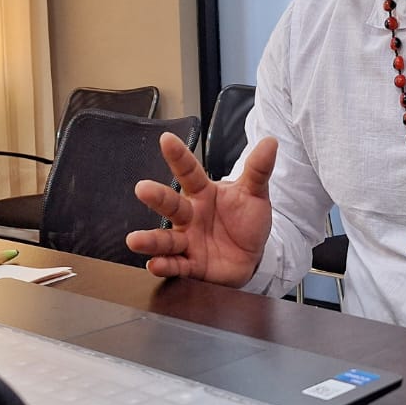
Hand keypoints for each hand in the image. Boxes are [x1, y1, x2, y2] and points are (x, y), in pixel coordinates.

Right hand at [125, 134, 276, 286]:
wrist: (253, 256)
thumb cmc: (247, 220)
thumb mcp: (255, 194)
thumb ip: (258, 170)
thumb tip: (271, 142)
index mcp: (203, 193)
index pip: (189, 172)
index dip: (179, 156)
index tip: (166, 139)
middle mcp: (190, 215)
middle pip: (172, 204)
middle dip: (157, 197)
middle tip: (142, 188)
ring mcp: (188, 240)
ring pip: (166, 239)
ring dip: (151, 240)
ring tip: (134, 240)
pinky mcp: (192, 264)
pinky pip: (176, 265)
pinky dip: (165, 265)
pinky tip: (154, 264)